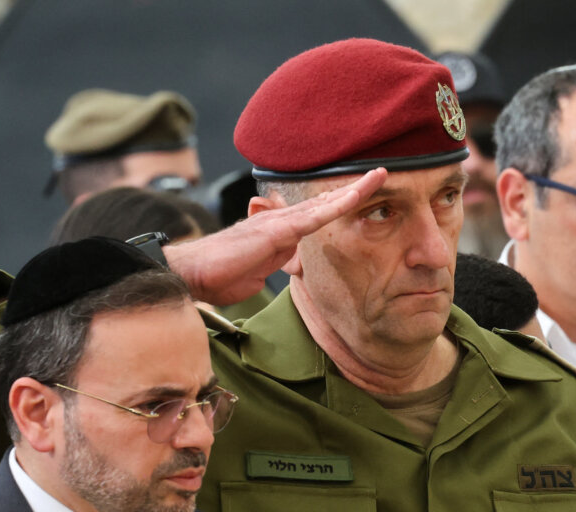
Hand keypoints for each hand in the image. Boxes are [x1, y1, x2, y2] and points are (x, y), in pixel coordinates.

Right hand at [167, 167, 386, 305]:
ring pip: (324, 203)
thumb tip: (290, 263)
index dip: (341, 202)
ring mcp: (279, 222)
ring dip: (354, 190)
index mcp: (279, 230)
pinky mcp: (276, 231)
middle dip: (355, 187)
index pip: (317, 213)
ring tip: (379, 175)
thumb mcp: (258, 272)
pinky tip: (354, 197)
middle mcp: (281, 219)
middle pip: (325, 200)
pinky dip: (336, 207)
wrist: (193, 273)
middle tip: (382, 172)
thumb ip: (276, 263)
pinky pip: (313, 218)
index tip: (364, 194)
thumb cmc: (220, 275)